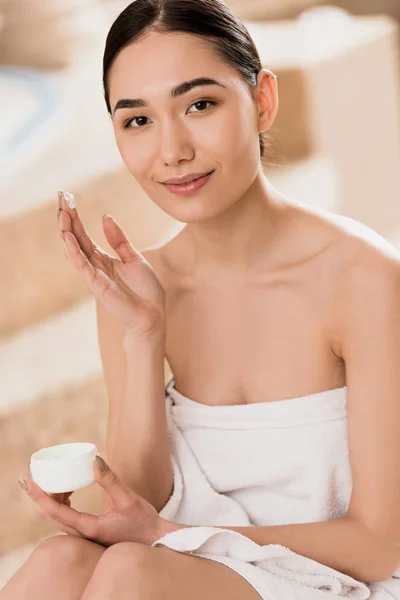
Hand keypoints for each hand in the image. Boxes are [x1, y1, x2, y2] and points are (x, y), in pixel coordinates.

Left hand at [21, 455, 164, 546]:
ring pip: (56, 518)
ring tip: (52, 478)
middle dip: (39, 496)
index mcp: (88, 528)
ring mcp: (84, 535)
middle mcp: (82, 534)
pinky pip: (66, 518)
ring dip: (50, 499)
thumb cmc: (143, 522)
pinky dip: (60, 503)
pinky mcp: (89, 532)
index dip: (39, 496)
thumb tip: (95, 460)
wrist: (153, 540)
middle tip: (33, 476)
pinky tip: (68, 490)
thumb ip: (110, 480)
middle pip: (49, 516)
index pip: (55, 511)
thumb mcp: (128, 498)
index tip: (29, 482)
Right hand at [57, 191, 165, 338]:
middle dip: (67, 218)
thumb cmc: (145, 291)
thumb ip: (119, 240)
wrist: (153, 315)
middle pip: (75, 238)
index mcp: (103, 259)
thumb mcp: (134, 258)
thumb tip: (105, 217)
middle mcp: (94, 266)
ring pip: (75, 250)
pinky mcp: (97, 285)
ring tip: (62, 212)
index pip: (83, 234)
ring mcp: (93, 275)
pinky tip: (68, 235)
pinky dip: (74, 250)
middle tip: (61, 197)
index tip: (67, 197)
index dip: (75, 216)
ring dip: (67, 231)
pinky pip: (82, 265)